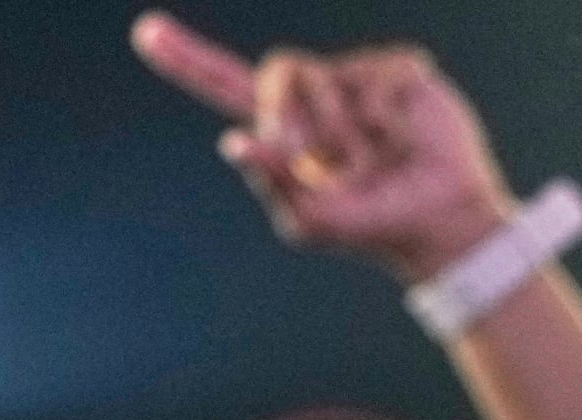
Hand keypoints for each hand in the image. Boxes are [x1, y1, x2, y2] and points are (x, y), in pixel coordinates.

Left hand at [130, 13, 514, 284]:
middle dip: (293, 114)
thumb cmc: (370, 225)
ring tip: (377, 159)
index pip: (222, 85)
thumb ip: (272, 182)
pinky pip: (382, 80)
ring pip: (334, 80)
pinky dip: (390, 121)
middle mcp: (314, 94)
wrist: (437, 221)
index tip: (145, 32)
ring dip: (352, 131)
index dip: (185, 59)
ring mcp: (357, 77)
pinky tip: (405, 141)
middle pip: (279, 67)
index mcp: (279, 128)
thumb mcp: (312, 220)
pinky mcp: (401, 71)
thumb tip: (233, 141)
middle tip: (321, 159)